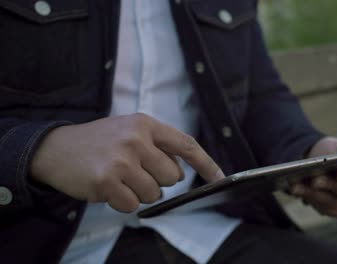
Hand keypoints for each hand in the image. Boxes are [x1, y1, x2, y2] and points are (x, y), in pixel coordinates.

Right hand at [31, 113, 223, 212]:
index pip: (186, 145)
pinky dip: (123, 202)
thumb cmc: (98, 142)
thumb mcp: (129, 130)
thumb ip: (157, 144)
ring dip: (139, 192)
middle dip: (157, 180)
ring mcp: (121, 160)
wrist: (55, 149)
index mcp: (145, 124)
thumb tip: (183, 168)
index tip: (219, 177)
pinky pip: (132, 205)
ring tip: (119, 178)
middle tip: (134, 172)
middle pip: (172, 177)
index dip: (206, 163)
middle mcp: (136, 139)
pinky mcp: (107, 181)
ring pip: (154, 194)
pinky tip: (108, 188)